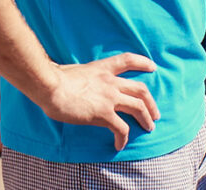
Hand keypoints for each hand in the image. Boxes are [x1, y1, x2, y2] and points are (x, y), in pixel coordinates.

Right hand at [40, 53, 159, 149]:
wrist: (50, 86)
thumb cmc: (54, 79)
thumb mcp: (72, 70)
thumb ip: (82, 77)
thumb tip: (74, 83)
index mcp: (102, 69)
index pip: (128, 60)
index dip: (142, 63)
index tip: (153, 67)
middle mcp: (110, 82)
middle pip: (141, 89)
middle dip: (151, 102)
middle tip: (155, 113)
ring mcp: (109, 98)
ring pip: (138, 107)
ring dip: (146, 118)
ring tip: (149, 128)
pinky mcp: (103, 114)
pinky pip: (122, 128)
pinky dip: (124, 138)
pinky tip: (120, 145)